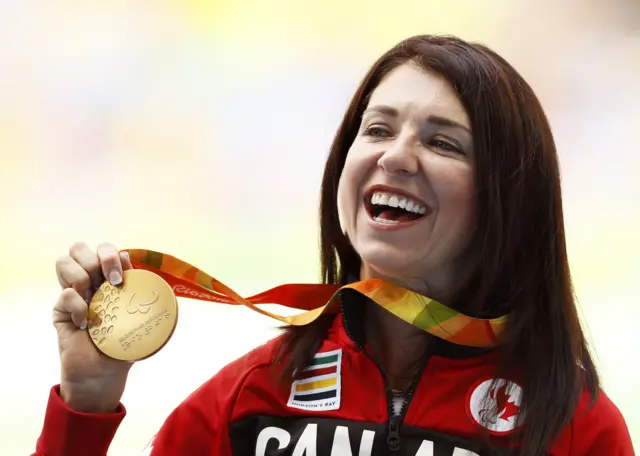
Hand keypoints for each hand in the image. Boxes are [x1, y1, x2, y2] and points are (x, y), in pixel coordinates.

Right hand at [53, 242, 133, 412]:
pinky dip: (77, 306)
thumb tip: (151, 276)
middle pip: (79, 247)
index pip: (104, 250)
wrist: (104, 374)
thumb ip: (146, 297)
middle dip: (97, 258)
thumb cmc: (125, 345)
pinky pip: (64, 294)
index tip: (123, 278)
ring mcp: (72, 293)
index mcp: (109, 278)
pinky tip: (86, 324)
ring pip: (64, 261)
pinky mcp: (60, 310)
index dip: (112, 255)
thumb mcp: (143, 319)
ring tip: (95, 298)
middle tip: (112, 282)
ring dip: (82, 275)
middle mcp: (89, 281)